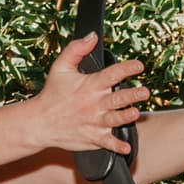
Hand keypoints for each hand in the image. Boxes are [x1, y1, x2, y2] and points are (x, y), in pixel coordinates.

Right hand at [29, 34, 151, 153]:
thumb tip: (92, 36)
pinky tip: (126, 147)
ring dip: (126, 117)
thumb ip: (76, 49)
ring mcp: (94, 122)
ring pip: (114, 119)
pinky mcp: (92, 137)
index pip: (111, 74)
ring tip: (136, 113)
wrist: (39, 123)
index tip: (139, 66)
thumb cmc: (52, 95)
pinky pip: (107, 143)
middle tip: (144, 92)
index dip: (126, 68)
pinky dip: (117, 146)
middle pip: (117, 98)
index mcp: (90, 85)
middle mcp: (94, 104)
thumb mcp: (60, 67)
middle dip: (132, 95)